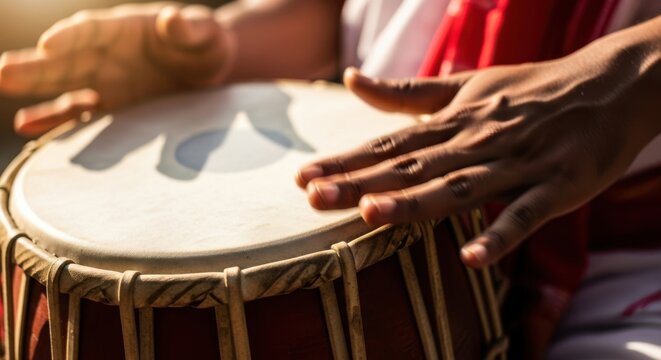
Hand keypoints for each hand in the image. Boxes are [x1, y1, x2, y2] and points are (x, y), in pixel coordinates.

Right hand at [0, 3, 232, 136]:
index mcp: (125, 29)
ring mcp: (104, 78)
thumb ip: (189, 28)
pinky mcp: (109, 103)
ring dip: (34, 88)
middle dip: (37, 65)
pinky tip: (26, 126)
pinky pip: (77, 110)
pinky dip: (54, 118)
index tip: (49, 45)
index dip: (71, 37)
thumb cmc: (206, 44)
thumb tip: (173, 20)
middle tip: (3, 73)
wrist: (208, 68)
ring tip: (1, 86)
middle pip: (67, 58)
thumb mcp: (205, 33)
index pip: (92, 31)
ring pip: (63, 84)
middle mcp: (106, 53)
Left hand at [296, 33, 660, 267]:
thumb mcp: (466, 85)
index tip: (304, 177)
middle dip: (362, 183)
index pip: (391, 144)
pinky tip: (471, 258)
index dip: (348, 161)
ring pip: (460, 187)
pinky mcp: (558, 187)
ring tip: (371, 214)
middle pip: (413, 166)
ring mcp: (518, 165)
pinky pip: (525, 215)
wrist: (610, 84)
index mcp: (455, 122)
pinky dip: (500, 234)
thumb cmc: (529, 90)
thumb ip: (406, 93)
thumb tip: (351, 80)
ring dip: (417, 202)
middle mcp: (479, 142)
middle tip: (314, 197)